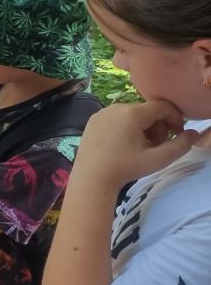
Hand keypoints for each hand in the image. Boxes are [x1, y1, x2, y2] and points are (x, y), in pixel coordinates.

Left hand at [71, 100, 201, 188]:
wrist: (91, 178)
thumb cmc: (126, 168)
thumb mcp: (158, 159)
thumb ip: (180, 145)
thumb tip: (193, 133)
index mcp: (132, 113)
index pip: (163, 106)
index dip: (175, 119)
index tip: (177, 135)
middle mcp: (116, 107)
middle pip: (148, 110)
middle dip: (158, 126)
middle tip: (156, 146)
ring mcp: (102, 112)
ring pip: (133, 114)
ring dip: (143, 127)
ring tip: (140, 147)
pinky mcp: (94, 119)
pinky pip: (118, 117)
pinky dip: (127, 127)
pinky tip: (124, 145)